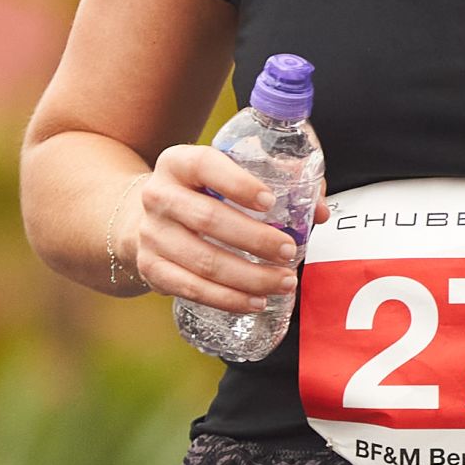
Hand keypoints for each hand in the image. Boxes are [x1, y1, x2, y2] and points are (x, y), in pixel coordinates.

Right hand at [131, 144, 301, 317]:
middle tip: (290, 251)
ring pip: (204, 261)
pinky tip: (255, 301)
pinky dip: (228, 299)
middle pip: (208, 219)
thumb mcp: (226, 174)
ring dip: (249, 277)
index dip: (238, 184)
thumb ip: (277, 182)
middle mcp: (158, 196)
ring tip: (284, 282)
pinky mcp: (151, 268)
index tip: (271, 201)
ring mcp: (152, 235)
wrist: (147, 216)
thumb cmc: (203, 194)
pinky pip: (192, 289)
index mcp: (178, 163)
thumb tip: (317, 212)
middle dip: (256, 239)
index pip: (205, 166)